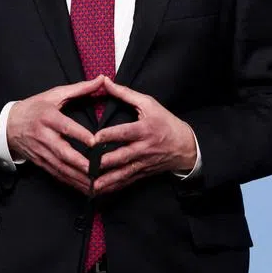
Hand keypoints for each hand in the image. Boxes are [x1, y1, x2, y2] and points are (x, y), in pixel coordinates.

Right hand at [6, 76, 103, 194]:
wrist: (8, 125)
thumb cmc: (34, 107)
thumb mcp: (54, 95)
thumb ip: (80, 88)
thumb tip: (102, 79)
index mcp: (48, 117)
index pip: (65, 127)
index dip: (79, 135)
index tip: (95, 142)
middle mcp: (44, 136)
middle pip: (63, 152)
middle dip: (80, 163)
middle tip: (97, 169)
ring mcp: (42, 152)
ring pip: (61, 167)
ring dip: (78, 177)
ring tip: (96, 183)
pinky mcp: (41, 162)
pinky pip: (57, 175)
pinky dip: (71, 182)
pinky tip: (85, 187)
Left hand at [91, 76, 196, 195]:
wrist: (185, 146)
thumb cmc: (165, 122)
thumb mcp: (148, 104)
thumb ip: (125, 93)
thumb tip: (105, 81)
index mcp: (144, 130)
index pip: (125, 133)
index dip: (109, 136)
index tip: (94, 138)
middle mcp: (143, 148)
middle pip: (122, 157)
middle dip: (104, 163)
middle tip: (86, 165)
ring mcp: (143, 163)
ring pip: (122, 174)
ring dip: (106, 180)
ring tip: (90, 185)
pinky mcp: (142, 173)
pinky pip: (126, 182)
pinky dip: (113, 187)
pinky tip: (99, 192)